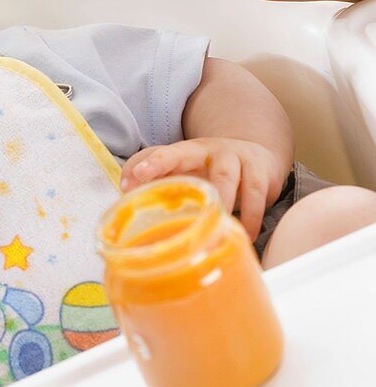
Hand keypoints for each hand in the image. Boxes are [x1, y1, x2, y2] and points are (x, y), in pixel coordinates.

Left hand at [121, 137, 286, 241]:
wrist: (259, 156)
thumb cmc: (211, 170)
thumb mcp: (186, 170)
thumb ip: (155, 177)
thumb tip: (124, 193)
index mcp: (187, 152)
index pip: (164, 153)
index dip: (149, 164)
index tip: (133, 179)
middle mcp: (211, 151)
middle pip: (189, 156)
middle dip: (178, 176)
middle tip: (175, 203)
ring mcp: (238, 159)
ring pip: (227, 178)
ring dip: (222, 204)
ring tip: (215, 230)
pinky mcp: (262, 172)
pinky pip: (256, 195)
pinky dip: (251, 218)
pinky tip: (246, 236)